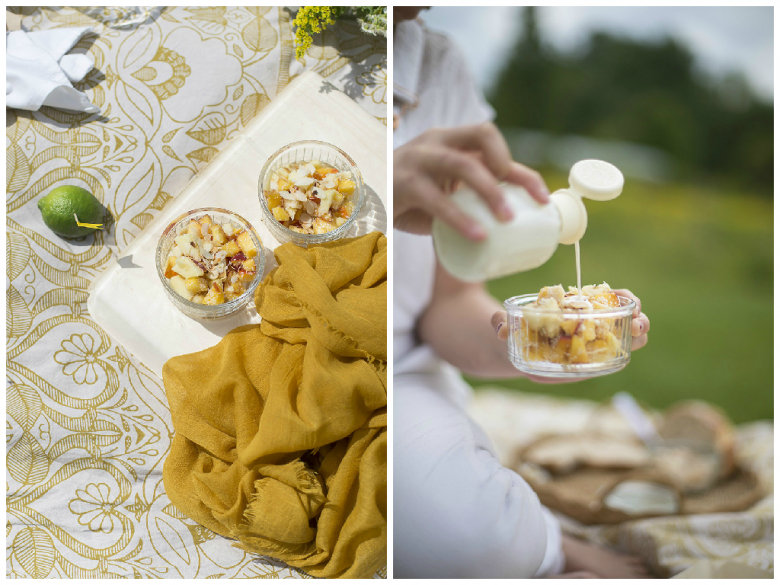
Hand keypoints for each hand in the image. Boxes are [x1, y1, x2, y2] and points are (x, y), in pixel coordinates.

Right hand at [393, 123, 549, 240]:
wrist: (365, 198)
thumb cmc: (413, 198)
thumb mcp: (444, 191)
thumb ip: (471, 198)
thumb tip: (516, 226)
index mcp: (451, 139)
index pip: (492, 140)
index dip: (520, 167)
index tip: (541, 198)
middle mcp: (436, 141)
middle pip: (482, 138)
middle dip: (509, 173)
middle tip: (525, 209)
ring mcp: (418, 159)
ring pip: (462, 165)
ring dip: (489, 192)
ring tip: (505, 221)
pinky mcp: (403, 184)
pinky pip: (436, 199)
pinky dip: (459, 219)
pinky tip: (476, 235)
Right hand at [491, 289, 649, 350]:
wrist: (514, 342)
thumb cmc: (512, 340)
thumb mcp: (504, 335)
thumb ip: (500, 327)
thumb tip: (500, 329)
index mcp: (565, 365)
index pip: (598, 361)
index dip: (615, 348)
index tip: (626, 334)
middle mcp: (582, 357)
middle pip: (620, 350)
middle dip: (634, 337)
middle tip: (639, 320)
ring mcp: (589, 341)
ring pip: (624, 336)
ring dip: (636, 322)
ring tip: (637, 305)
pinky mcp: (590, 325)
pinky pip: (614, 319)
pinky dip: (620, 306)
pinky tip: (618, 294)